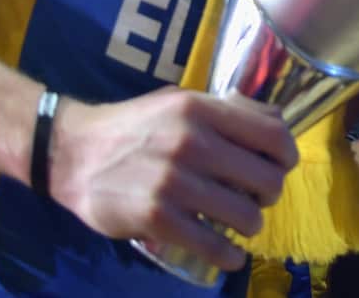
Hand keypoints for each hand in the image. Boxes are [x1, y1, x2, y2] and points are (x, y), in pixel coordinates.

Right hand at [48, 88, 297, 272]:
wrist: (72, 152)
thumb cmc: (135, 126)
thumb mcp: (181, 102)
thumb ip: (228, 111)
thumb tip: (277, 122)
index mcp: (203, 110)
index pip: (273, 135)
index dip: (287, 156)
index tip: (281, 166)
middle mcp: (193, 141)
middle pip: (266, 179)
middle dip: (269, 194)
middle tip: (257, 198)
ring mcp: (174, 181)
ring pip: (246, 215)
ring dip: (251, 225)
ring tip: (241, 223)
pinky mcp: (155, 216)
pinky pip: (210, 244)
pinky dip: (228, 255)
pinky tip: (230, 256)